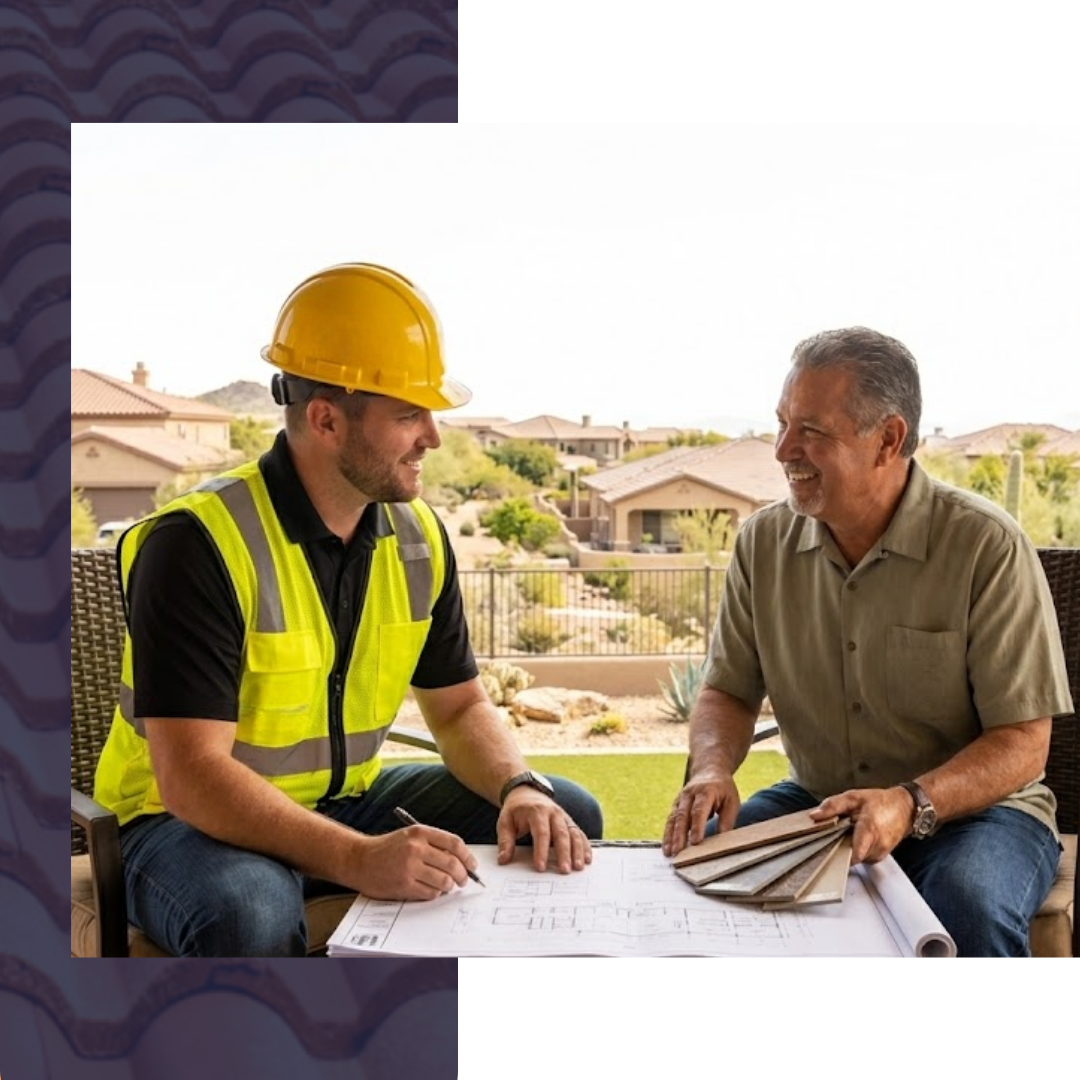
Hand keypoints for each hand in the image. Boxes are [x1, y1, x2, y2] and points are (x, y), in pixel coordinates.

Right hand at [355, 825, 477, 899]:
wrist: (359, 860)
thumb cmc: (387, 849)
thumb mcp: (410, 837)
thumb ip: (433, 844)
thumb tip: (460, 860)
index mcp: (420, 833)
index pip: (454, 843)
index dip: (467, 856)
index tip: (472, 865)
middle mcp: (416, 848)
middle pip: (452, 864)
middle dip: (463, 875)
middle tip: (464, 880)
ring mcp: (409, 867)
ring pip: (444, 881)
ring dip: (449, 886)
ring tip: (447, 886)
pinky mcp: (403, 885)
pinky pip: (430, 893)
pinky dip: (435, 893)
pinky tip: (431, 890)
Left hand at [497, 788, 591, 872]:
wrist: (526, 792)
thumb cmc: (516, 810)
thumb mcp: (505, 822)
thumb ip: (505, 841)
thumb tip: (503, 860)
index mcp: (536, 811)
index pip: (541, 832)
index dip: (541, 851)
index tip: (540, 867)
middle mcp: (553, 812)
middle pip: (561, 833)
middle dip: (564, 853)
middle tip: (565, 871)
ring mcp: (563, 817)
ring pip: (574, 833)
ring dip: (578, 851)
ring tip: (579, 867)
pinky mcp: (569, 822)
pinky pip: (579, 833)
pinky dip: (585, 846)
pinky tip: (588, 859)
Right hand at [662, 768, 740, 856]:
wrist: (709, 771)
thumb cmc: (723, 789)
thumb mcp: (732, 801)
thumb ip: (726, 820)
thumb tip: (721, 840)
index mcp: (706, 791)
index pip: (699, 810)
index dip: (696, 826)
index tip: (695, 842)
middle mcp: (689, 794)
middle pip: (682, 815)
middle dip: (679, 835)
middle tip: (678, 852)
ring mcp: (680, 799)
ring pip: (673, 818)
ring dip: (670, 836)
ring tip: (669, 853)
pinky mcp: (676, 805)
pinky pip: (670, 820)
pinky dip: (667, 834)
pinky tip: (667, 846)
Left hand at [811, 786, 913, 863]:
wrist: (906, 807)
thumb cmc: (881, 801)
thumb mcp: (854, 797)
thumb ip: (833, 806)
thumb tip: (815, 816)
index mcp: (869, 829)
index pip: (853, 855)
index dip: (837, 853)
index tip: (826, 847)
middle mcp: (877, 845)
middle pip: (851, 856)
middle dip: (840, 846)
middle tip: (837, 833)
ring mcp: (881, 853)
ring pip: (857, 858)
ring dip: (850, 847)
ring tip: (850, 832)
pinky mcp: (881, 856)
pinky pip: (864, 857)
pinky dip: (858, 849)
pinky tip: (857, 837)